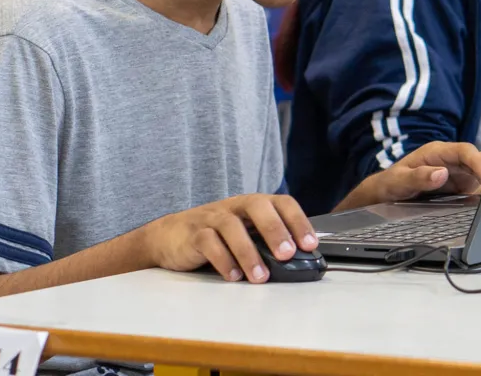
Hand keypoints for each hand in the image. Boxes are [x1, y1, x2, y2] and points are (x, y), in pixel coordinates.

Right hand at [141, 194, 317, 282]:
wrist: (170, 235)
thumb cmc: (217, 236)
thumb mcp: (245, 233)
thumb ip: (267, 242)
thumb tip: (298, 262)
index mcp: (253, 205)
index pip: (281, 202)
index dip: (298, 221)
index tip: (310, 244)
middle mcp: (235, 207)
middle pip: (257, 207)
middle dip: (275, 230)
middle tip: (287, 254)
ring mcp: (212, 218)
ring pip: (231, 227)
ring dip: (249, 253)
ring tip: (260, 277)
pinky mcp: (193, 234)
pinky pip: (208, 242)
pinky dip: (223, 260)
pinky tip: (233, 276)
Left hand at [341, 142, 480, 209]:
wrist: (386, 192)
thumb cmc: (391, 183)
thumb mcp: (398, 181)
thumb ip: (418, 177)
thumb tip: (442, 173)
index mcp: (438, 152)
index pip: (465, 151)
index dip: (478, 162)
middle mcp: (452, 161)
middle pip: (480, 158)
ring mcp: (459, 173)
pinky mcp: (462, 186)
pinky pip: (480, 187)